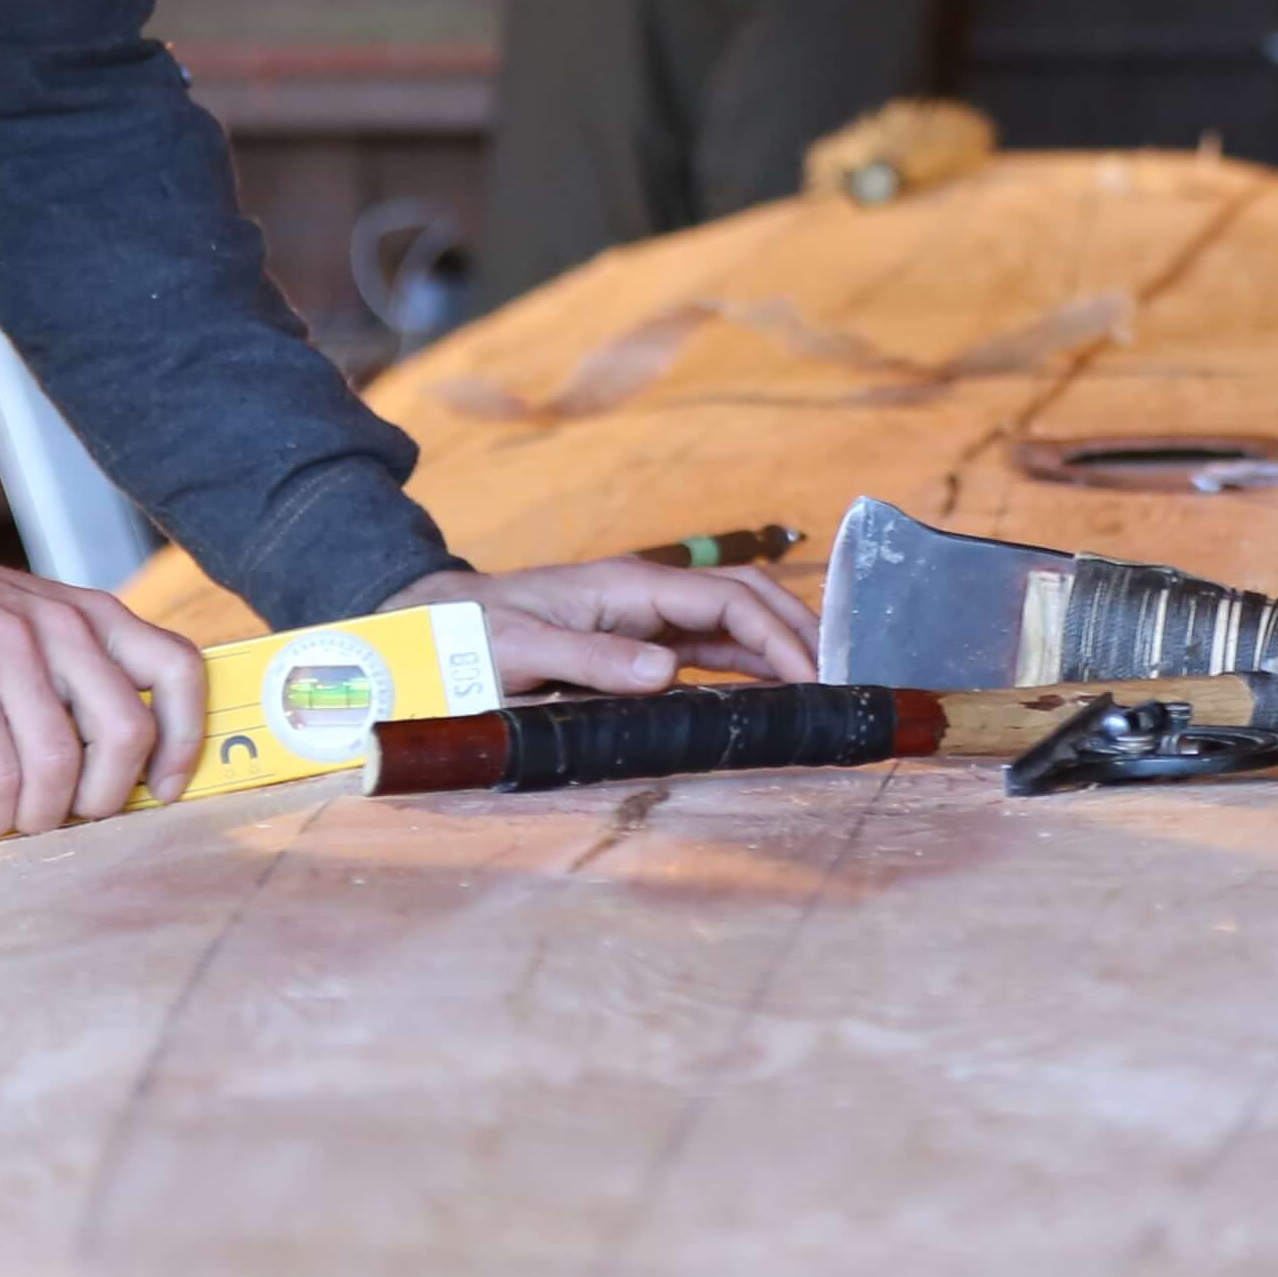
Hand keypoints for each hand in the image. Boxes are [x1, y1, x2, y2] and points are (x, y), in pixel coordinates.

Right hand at [0, 562, 204, 837]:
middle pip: (126, 733)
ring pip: (58, 762)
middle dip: (105, 797)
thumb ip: (85, 674)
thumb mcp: (45, 625)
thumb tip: (123, 763)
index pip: (178, 669)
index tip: (164, 787)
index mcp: (98, 617)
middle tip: (73, 813)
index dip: (185, 740)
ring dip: (41, 814)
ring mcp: (10, 653)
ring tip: (17, 819)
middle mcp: (64, 629)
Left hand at [396, 557, 817, 695]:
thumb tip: (666, 673)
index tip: (811, 676)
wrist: (438, 626)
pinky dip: (748, 662)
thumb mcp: (524, 651)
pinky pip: (708, 646)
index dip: (777, 636)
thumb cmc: (475, 635)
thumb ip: (593, 662)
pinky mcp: (639, 640)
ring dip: (779, 644)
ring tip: (821, 683)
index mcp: (629, 586)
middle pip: (745, 597)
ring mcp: (645, 615)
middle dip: (797, 630)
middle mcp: (647, 594)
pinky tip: (771, 689)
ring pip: (734, 619)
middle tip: (839, 678)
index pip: (727, 602)